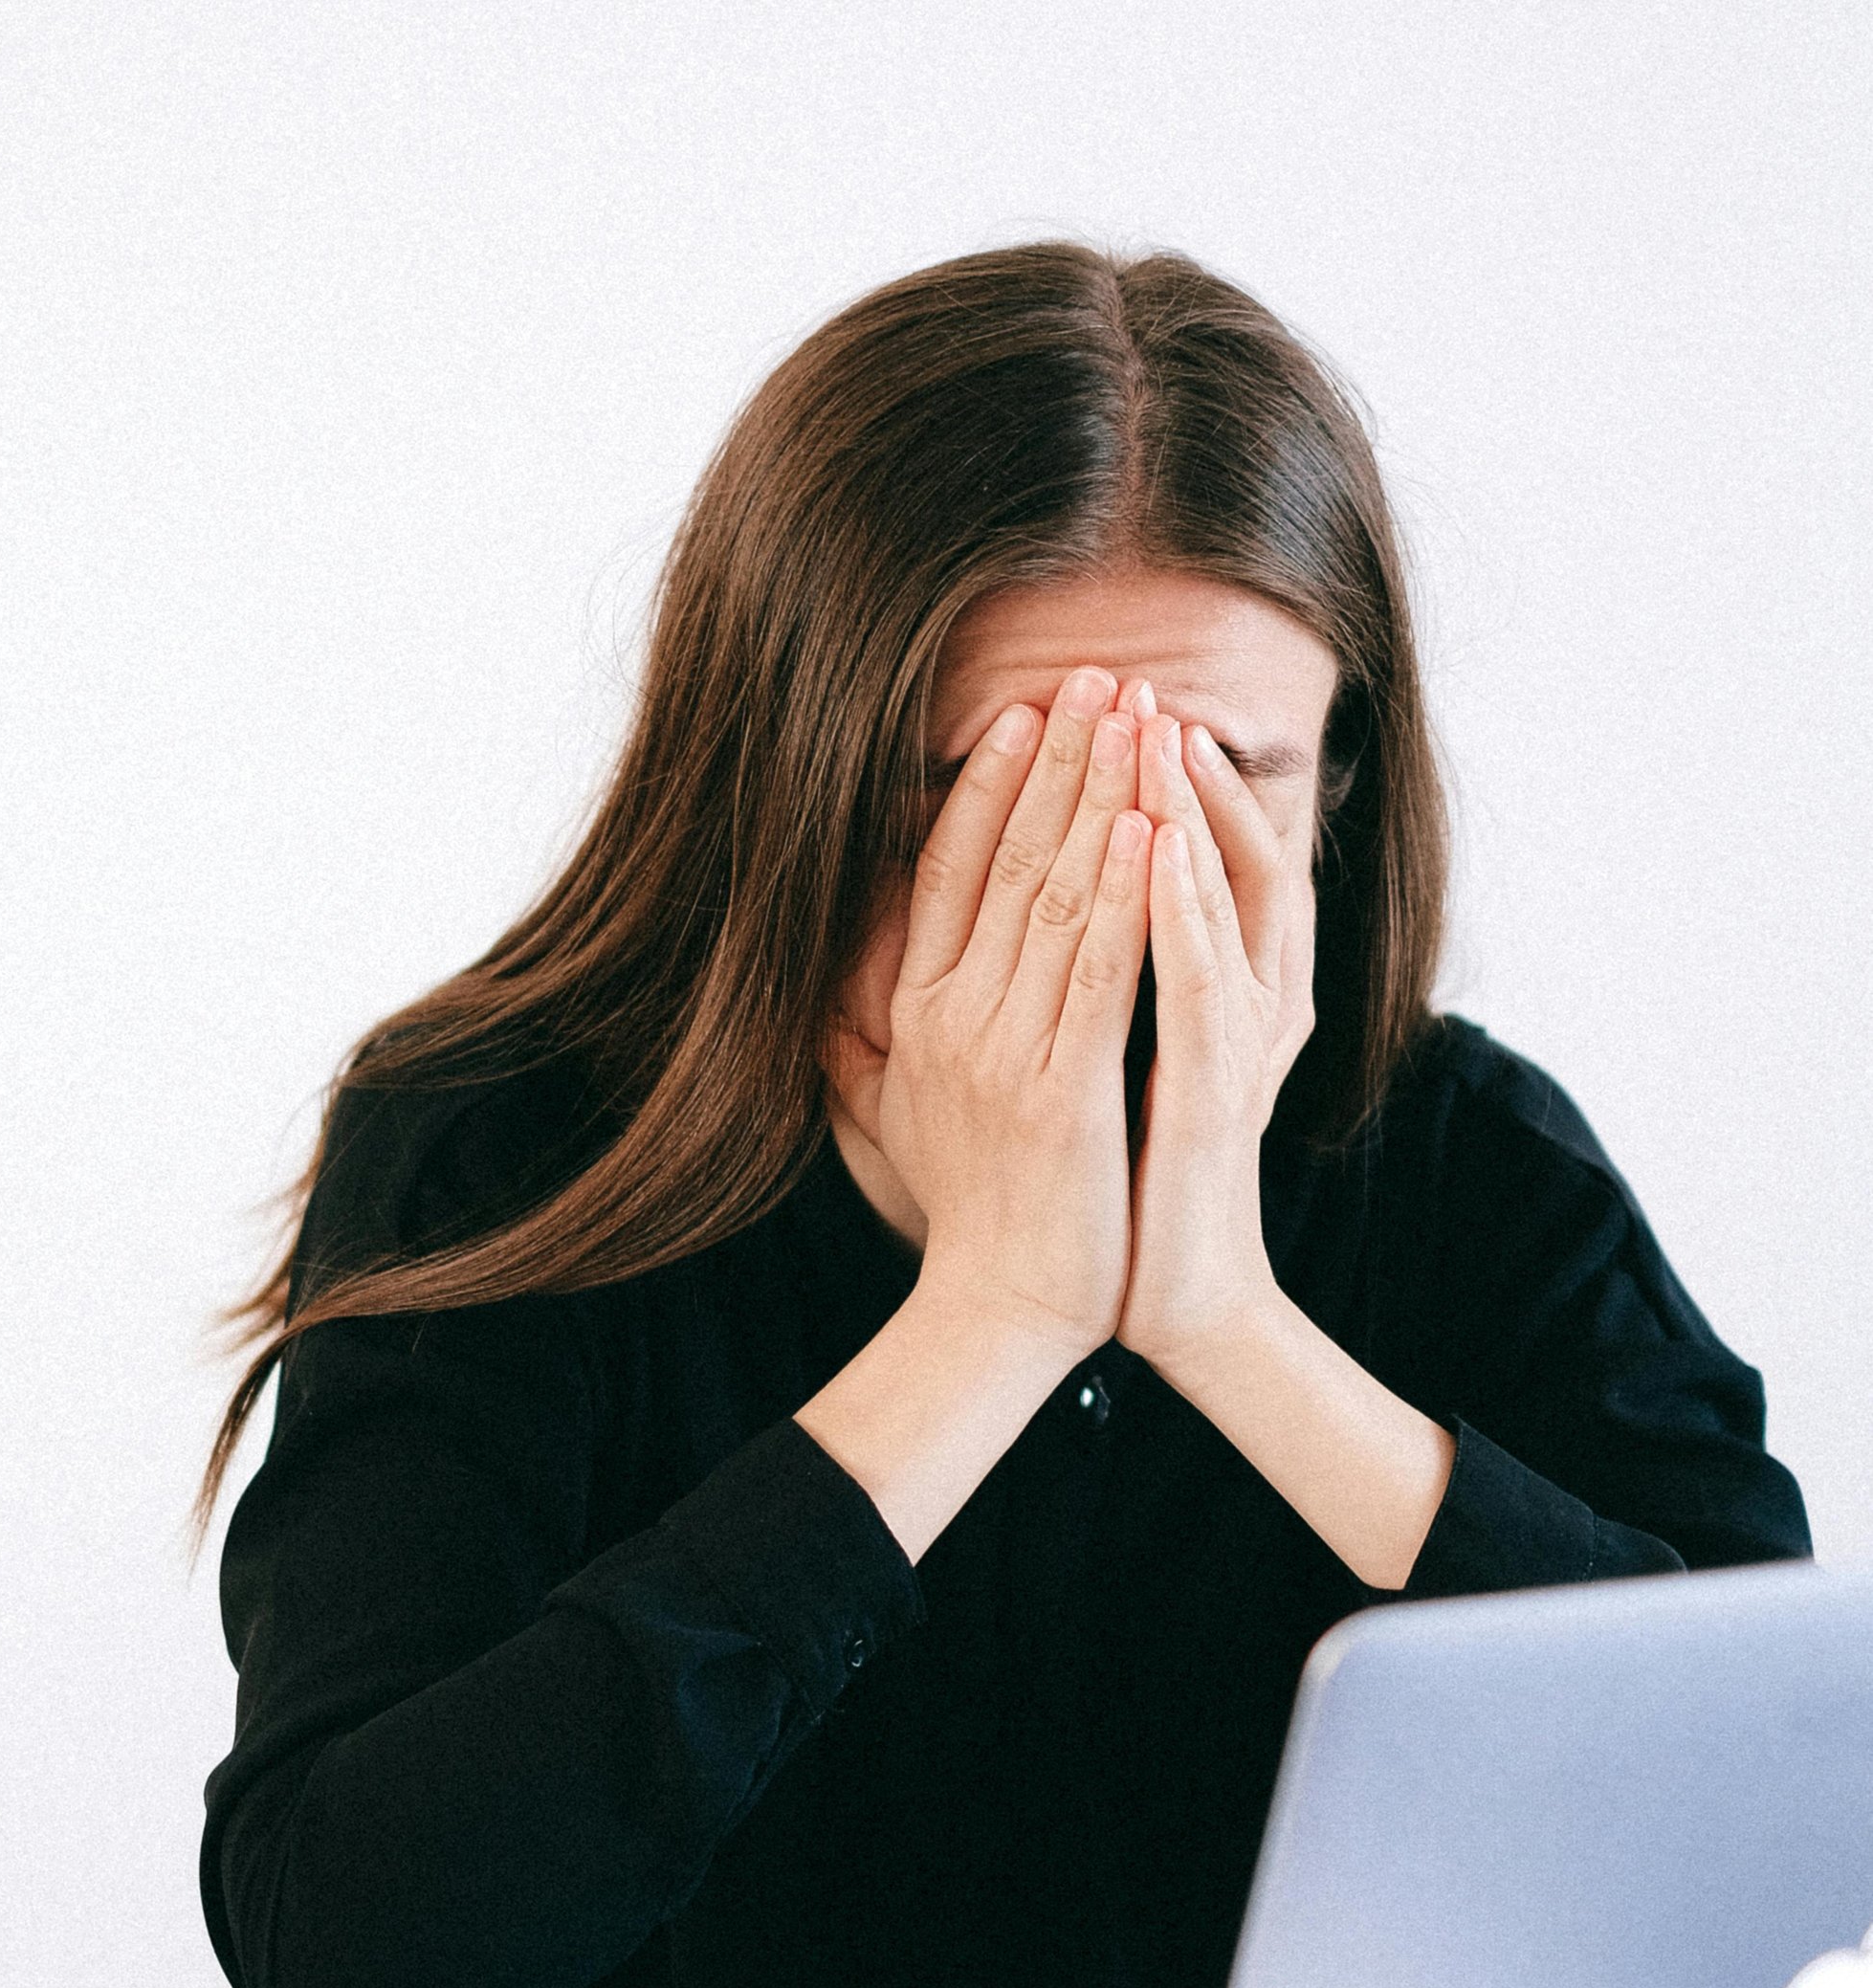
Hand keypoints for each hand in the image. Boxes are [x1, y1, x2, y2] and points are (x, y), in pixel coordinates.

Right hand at [861, 669, 1151, 1357]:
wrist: (998, 1311)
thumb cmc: (971, 1212)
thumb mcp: (901, 1109)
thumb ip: (875, 1036)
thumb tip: (836, 986)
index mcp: (916, 1013)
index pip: (949, 871)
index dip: (988, 784)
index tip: (1024, 711)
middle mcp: (949, 1019)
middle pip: (1008, 861)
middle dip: (1059, 759)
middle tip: (1099, 676)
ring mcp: (1002, 1052)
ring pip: (1056, 897)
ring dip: (1100, 796)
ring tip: (1136, 717)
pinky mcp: (1061, 1091)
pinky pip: (1098, 973)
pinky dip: (1123, 896)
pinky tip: (1151, 827)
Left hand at [1116, 693, 1317, 1380]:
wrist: (1167, 1297)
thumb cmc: (1118, 1190)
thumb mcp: (1080, 1071)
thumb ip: (1058, 997)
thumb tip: (977, 942)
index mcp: (1195, 990)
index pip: (1172, 859)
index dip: (1137, 784)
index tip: (1087, 712)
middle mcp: (1234, 999)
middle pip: (1208, 856)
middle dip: (1165, 767)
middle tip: (1130, 684)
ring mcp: (1235, 1041)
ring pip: (1221, 899)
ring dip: (1186, 811)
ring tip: (1152, 731)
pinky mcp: (1221, 1089)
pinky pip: (1204, 981)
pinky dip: (1183, 908)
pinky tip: (1156, 847)